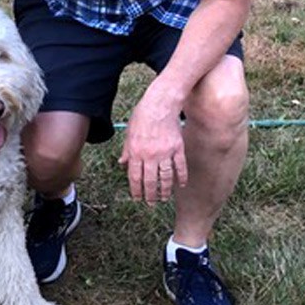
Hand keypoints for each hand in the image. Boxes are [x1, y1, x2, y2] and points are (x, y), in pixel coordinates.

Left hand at [118, 90, 186, 205]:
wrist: (161, 102)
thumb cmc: (143, 114)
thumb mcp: (129, 131)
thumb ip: (127, 149)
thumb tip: (122, 163)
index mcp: (136, 151)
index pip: (135, 177)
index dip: (136, 190)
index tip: (137, 198)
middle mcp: (150, 154)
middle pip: (150, 181)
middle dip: (150, 195)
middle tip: (151, 203)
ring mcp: (165, 152)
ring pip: (165, 178)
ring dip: (165, 191)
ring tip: (164, 198)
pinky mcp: (178, 148)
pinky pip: (180, 167)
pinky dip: (181, 177)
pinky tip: (181, 184)